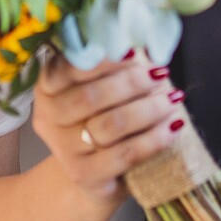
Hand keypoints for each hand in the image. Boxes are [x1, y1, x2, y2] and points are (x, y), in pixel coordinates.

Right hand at [32, 54, 178, 199]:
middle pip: (91, 96)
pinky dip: (155, 138)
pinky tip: (174, 127)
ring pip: (111, 124)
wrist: (95, 175)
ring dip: (149, 109)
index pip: (69, 67)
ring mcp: (64, 150)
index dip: (103, 59)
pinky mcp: (85, 175)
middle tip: (160, 75)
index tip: (134, 52)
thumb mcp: (98, 89)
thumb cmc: (99, 120)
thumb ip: (112, 67)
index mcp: (46, 88)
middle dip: (131, 82)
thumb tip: (148, 45)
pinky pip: (126, 154)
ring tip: (172, 99)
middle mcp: (48, 118)